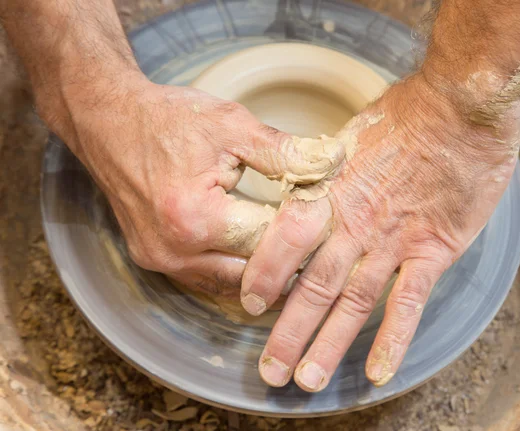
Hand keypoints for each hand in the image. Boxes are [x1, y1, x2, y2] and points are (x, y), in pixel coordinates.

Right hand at [50, 76, 344, 296]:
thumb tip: (332, 162)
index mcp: (196, 218)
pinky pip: (204, 280)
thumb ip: (285, 151)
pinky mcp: (153, 260)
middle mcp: (174, 251)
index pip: (268, 244)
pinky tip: (256, 258)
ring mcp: (159, 261)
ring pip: (228, 287)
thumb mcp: (232, 125)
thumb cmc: (168, 119)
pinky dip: (233, 272)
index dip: (303, 235)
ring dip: (261, 277)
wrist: (107, 120)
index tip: (328, 227)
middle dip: (287, 265)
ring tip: (295, 259)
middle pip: (251, 277)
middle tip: (320, 253)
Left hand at [241, 72, 519, 389]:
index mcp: (331, 191)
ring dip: (329, 344)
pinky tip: (378, 372)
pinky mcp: (432, 249)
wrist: (461, 106)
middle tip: (269, 370)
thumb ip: (327, 170)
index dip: (264, 273)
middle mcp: (355, 222)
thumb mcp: (351, 136)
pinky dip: (393, 338)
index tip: (248, 303)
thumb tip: (302, 186)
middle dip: (289, 331)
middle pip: (313, 284)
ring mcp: (392, 239)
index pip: (286, 238)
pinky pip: (408, 301)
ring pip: (353, 300)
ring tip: (308, 381)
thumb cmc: (406, 114)